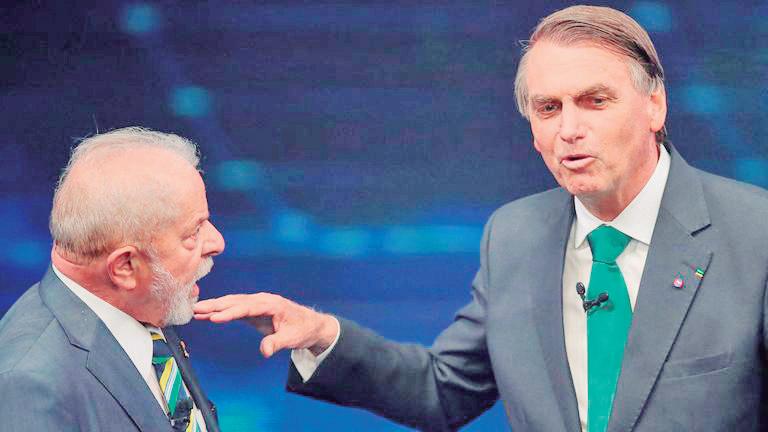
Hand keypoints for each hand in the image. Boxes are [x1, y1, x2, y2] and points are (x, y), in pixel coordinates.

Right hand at [193, 293, 338, 357]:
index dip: (230, 312)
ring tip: (195, 311)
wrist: (310, 325)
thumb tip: (264, 351)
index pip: (247, 307)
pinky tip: (207, 315)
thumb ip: (277, 343)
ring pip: (233, 303)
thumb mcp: (292, 339)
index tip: (214, 317)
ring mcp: (258, 304)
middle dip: (216, 305)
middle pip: (236, 301)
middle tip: (196, 309)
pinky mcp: (254, 311)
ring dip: (215, 307)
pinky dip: (221, 311)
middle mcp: (263, 300)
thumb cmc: (303, 329)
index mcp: (272, 304)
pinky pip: (235, 309)